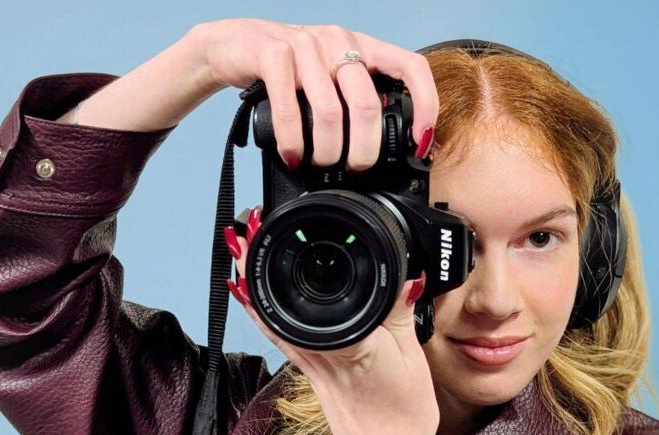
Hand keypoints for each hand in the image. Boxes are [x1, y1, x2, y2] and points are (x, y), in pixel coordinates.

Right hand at [189, 17, 439, 169]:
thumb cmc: (289, 70)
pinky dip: (293, 141)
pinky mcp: (272, 54)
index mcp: (362, 46)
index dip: (424, 105)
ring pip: (329, 113)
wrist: (234, 44)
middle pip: (366, 105)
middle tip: (355, 168)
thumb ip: (355, 100)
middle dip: (363, 150)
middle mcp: (338, 41)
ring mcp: (306, 46)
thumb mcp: (330, 77)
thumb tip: (382, 149)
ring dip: (326, 151)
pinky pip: (289, 109)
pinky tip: (292, 155)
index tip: (420, 142)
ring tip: (319, 164)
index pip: (411, 67)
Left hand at [224, 214, 439, 434]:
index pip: (305, 297)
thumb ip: (401, 310)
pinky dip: (259, 306)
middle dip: (256, 261)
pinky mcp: (305, 368)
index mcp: (345, 343)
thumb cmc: (401, 411)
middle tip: (243, 227)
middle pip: (274, 300)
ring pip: (267, 315)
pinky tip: (250, 291)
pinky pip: (275, 331)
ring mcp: (306, 361)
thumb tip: (404, 272)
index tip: (264, 230)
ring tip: (239, 246)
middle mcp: (316, 351)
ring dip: (251, 280)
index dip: (278, 262)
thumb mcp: (411, 353)